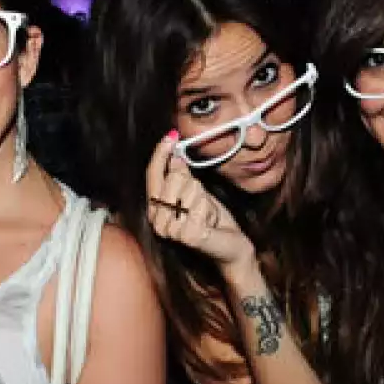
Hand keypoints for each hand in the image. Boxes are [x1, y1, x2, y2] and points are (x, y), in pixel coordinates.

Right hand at [145, 134, 255, 269]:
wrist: (231, 248)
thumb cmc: (212, 222)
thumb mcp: (195, 194)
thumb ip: (180, 176)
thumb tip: (174, 154)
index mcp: (155, 210)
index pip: (153, 176)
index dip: (160, 154)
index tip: (171, 135)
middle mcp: (157, 222)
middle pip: (174, 178)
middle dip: (194, 186)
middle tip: (202, 204)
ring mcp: (170, 231)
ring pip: (189, 188)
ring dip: (204, 199)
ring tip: (206, 215)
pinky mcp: (187, 236)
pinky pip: (201, 203)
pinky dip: (210, 209)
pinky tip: (210, 223)